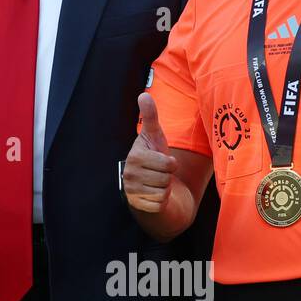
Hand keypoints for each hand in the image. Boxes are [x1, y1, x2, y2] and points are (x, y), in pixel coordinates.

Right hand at [123, 93, 178, 213]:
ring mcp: (132, 192)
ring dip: (165, 188)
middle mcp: (129, 175)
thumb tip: (143, 94)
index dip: (170, 162)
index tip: (162, 161)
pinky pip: (161, 203)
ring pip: (164, 191)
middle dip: (168, 176)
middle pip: (167, 177)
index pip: (168, 163)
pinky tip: (154, 195)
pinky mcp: (138, 206)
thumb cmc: (153, 158)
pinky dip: (162, 201)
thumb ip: (150, 117)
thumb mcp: (154, 137)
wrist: (146, 185)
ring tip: (156, 183)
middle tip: (159, 173)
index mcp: (134, 157)